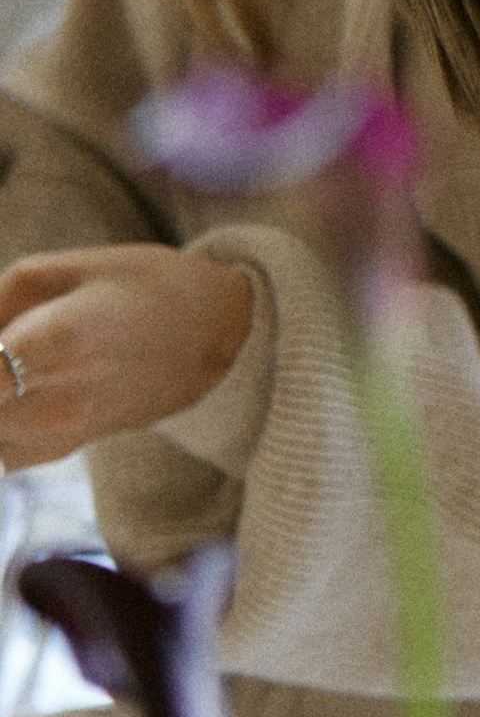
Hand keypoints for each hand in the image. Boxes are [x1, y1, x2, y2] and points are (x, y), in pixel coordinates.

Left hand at [0, 247, 257, 469]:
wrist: (220, 336)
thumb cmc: (144, 286)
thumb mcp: (67, 267)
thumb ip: (0, 300)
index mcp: (58, 337)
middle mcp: (60, 395)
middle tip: (8, 343)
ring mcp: (66, 428)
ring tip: (15, 362)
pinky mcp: (71, 446)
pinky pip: (5, 449)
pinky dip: (1, 422)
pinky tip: (19, 390)